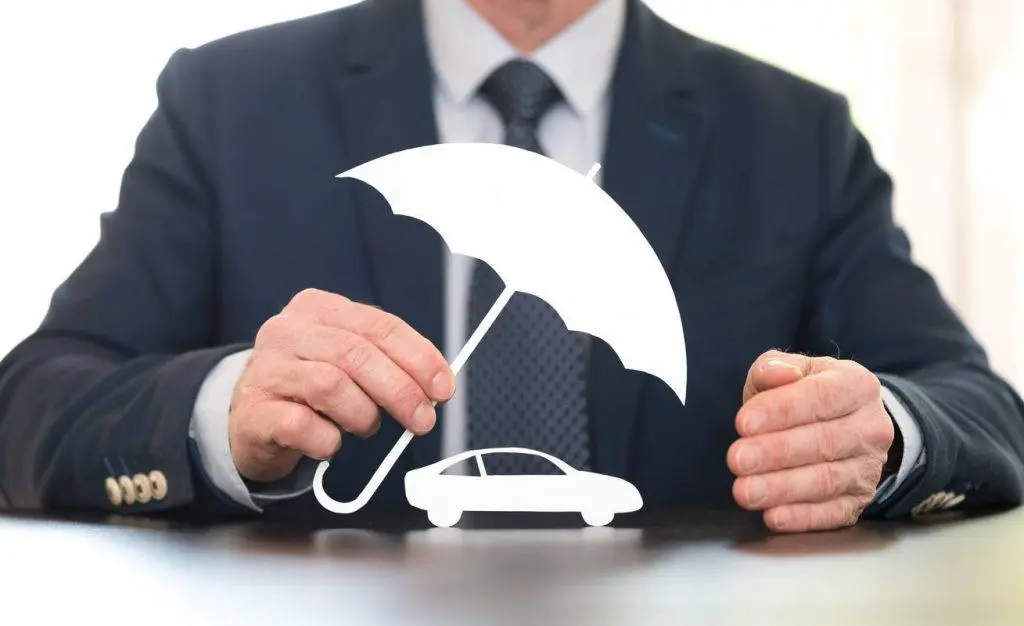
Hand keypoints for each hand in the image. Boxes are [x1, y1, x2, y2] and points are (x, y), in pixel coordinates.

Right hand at [229, 288, 455, 481]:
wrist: (249, 419)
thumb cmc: (310, 388)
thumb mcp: (347, 362)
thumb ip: (388, 362)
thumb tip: (437, 384)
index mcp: (318, 309)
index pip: (380, 326)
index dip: (418, 358)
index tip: (443, 387)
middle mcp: (287, 331)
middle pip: (357, 355)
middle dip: (400, 391)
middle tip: (423, 420)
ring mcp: (265, 369)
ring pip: (331, 386)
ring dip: (362, 416)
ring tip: (364, 427)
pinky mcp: (253, 411)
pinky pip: (302, 426)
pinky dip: (328, 441)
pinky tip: (329, 443)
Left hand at [727, 350, 894, 532]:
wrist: (842, 423)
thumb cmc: (805, 395)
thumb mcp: (791, 371)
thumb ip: (775, 368)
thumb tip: (776, 373)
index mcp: (856, 385)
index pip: (819, 397)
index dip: (780, 411)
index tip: (743, 423)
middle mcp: (871, 427)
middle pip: (823, 442)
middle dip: (775, 453)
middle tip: (737, 460)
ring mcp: (869, 467)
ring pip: (826, 480)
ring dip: (782, 488)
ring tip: (745, 491)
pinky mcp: (859, 500)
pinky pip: (833, 513)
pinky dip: (802, 518)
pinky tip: (773, 516)